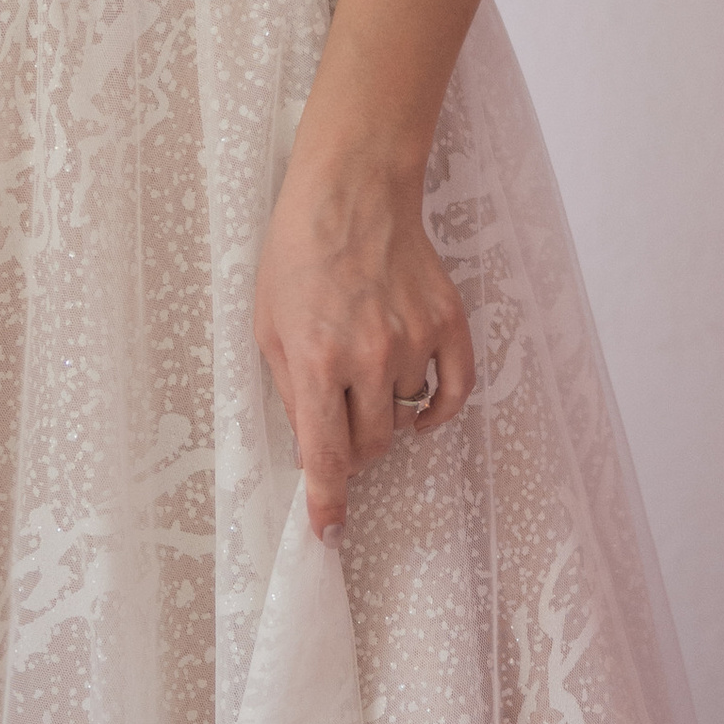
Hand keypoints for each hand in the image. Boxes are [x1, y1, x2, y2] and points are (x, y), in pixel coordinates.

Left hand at [254, 150, 475, 538]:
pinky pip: (456, 390)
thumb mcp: (268, 327)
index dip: (327, 503)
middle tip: (339, 419)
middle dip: (352, 448)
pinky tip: (421, 410)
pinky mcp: (447, 321)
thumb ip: (291, 393)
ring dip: (384, 410)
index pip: (327, 457)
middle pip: (371, 445)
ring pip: (406, 415)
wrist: (351, 190)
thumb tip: (314, 449)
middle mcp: (369, 356)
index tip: (329, 533)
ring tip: (364, 364)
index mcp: (316, 360)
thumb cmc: (297, 254)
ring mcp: (414, 339)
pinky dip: (439, 410)